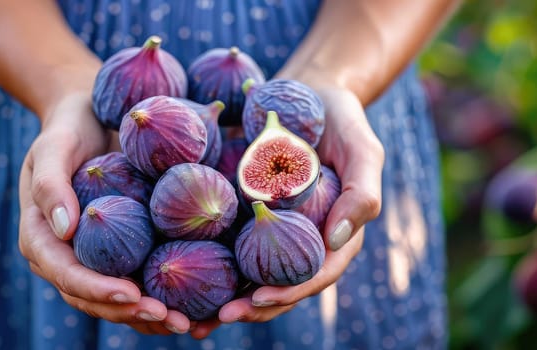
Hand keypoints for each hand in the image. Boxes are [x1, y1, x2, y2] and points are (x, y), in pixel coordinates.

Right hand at [17, 92, 191, 334]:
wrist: (90, 117)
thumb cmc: (67, 129)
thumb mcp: (52, 146)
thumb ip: (51, 185)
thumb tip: (63, 229)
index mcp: (42, 240)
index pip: (67, 275)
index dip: (98, 290)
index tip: (132, 294)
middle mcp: (68, 258)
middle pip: (95, 299)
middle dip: (131, 312)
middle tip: (170, 318)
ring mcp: (97, 259)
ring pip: (120, 300)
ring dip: (152, 317)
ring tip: (190, 324)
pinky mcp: (125, 252)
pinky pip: (143, 281)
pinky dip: (167, 297)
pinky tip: (200, 306)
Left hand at [191, 87, 383, 337]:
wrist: (308, 92)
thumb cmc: (343, 121)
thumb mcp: (364, 151)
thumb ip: (361, 195)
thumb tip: (335, 239)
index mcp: (332, 237)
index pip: (313, 275)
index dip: (288, 293)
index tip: (259, 300)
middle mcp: (299, 241)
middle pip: (276, 285)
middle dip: (249, 307)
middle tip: (218, 318)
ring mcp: (269, 230)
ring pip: (246, 274)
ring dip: (221, 299)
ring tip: (189, 318)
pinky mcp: (242, 214)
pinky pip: (223, 241)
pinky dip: (202, 261)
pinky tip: (172, 273)